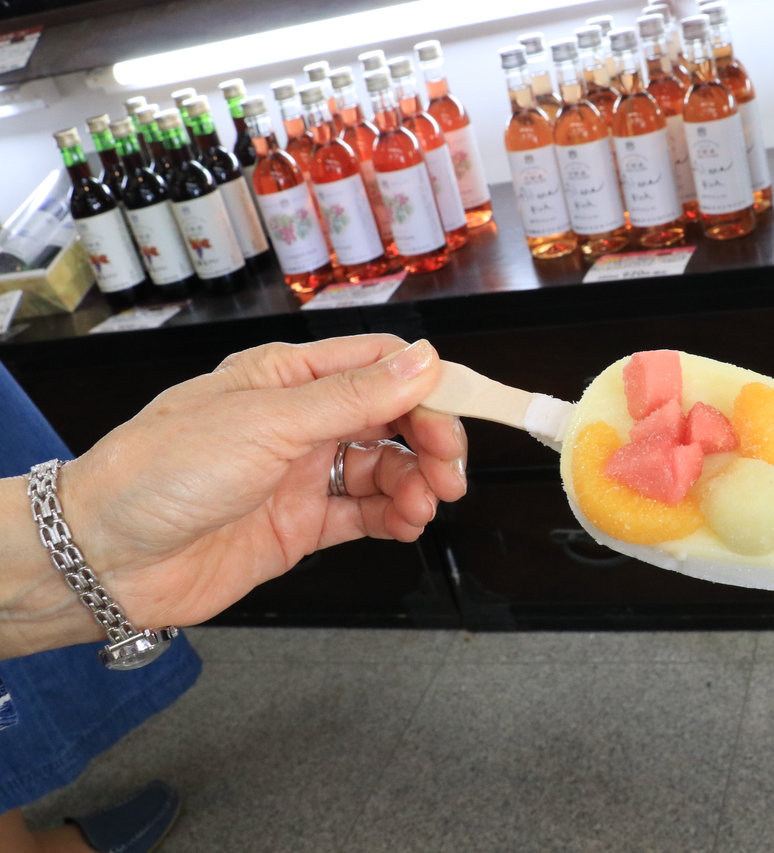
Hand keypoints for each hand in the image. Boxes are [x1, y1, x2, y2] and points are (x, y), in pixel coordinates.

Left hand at [54, 334, 465, 630]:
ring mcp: (300, 474)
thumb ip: (352, 396)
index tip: (464, 410)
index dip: (428, 385)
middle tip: (451, 471)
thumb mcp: (267, 423)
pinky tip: (405, 523)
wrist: (105, 558)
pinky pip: (364, 513)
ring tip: (423, 506)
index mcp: (286, 376)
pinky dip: (393, 517)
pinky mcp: (299, 525)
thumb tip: (423, 360)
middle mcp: (298, 421)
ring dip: (415, 484)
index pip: (379, 364)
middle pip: (392, 417)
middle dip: (430, 440)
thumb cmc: (159, 473)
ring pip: (384, 468)